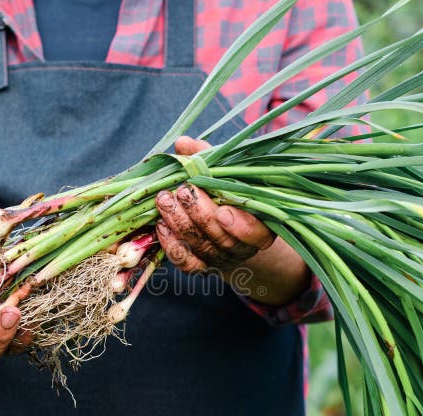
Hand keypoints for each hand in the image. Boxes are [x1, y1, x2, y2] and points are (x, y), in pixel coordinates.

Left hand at [154, 136, 309, 304]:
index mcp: (261, 224)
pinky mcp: (200, 266)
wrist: (224, 223)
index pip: (257, 233)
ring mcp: (221, 258)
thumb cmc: (227, 191)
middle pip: (223, 239)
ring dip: (180, 223)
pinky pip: (185, 262)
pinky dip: (171, 244)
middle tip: (183, 191)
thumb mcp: (224, 171)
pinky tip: (160, 224)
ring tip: (164, 200)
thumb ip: (207, 158)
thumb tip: (184, 143)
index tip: (223, 212)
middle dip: (200, 215)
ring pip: (201, 248)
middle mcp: (243, 246)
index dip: (241, 227)